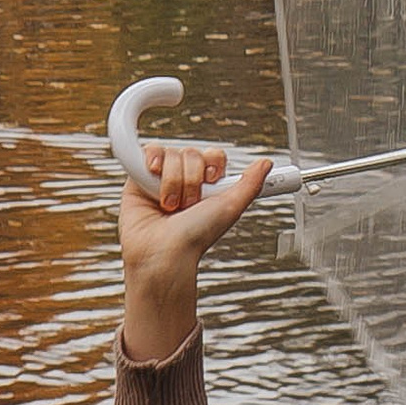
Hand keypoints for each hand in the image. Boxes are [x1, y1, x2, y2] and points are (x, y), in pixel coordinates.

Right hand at [118, 142, 272, 365]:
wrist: (164, 252)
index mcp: (206, 184)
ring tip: (169, 206)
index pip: (213, 155)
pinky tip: (152, 185)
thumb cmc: (196, 236)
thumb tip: (266, 163)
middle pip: (192, 153)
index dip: (212, 165)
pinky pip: (148, 152)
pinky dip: (152, 164)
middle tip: (188, 205)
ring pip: (171, 154)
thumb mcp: (231, 207)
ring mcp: (161, 178)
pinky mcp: (138, 178)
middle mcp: (184, 178)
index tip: (212, 181)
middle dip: (192, 180)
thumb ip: (251, 184)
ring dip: (173, 182)